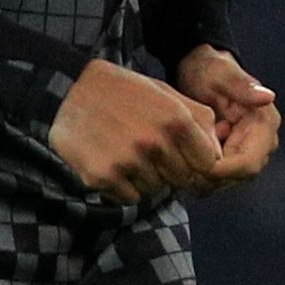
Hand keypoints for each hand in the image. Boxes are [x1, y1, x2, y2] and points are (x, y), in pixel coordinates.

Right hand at [48, 58, 221, 203]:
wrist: (65, 87)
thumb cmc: (122, 90)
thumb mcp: (165, 93)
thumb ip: (199, 120)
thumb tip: (220, 155)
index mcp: (176, 119)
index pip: (208, 165)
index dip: (195, 161)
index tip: (179, 154)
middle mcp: (155, 142)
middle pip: (182, 180)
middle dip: (170, 169)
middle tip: (146, 149)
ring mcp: (128, 161)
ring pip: (156, 190)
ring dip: (145, 177)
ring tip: (125, 151)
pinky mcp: (103, 176)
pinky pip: (129, 197)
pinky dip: (123, 186)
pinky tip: (110, 161)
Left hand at [176, 46, 279, 194]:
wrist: (201, 71)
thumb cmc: (209, 70)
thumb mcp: (219, 73)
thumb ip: (240, 86)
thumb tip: (267, 96)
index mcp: (265, 124)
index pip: (249, 163)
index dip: (222, 171)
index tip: (194, 165)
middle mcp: (263, 141)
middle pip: (240, 175)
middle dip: (211, 176)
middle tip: (179, 166)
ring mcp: (251, 149)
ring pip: (231, 178)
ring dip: (206, 176)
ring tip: (179, 160)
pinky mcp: (237, 152)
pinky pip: (222, 172)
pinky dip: (203, 169)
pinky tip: (183, 158)